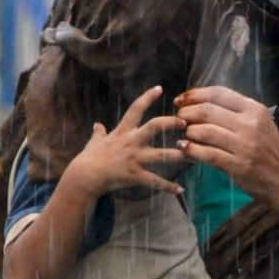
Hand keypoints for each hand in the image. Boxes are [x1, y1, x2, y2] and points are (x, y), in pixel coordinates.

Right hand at [62, 85, 186, 199]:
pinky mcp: (134, 175)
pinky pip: (155, 181)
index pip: (136, 109)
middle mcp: (131, 142)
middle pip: (155, 126)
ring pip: (161, 155)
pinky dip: (168, 186)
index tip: (160, 88)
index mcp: (122, 131)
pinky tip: (180, 189)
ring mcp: (134, 159)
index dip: (147, 97)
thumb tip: (97, 125)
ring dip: (179, 155)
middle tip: (186, 123)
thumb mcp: (94, 142)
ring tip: (195, 156)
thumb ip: (99, 133)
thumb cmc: (88, 159)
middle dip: (171, 123)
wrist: (84, 177)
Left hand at [175, 86, 278, 204]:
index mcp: (255, 109)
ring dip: (188, 131)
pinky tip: (185, 148)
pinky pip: (207, 154)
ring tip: (184, 134)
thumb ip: (235, 112)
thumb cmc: (269, 150)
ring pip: (205, 131)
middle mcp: (250, 124)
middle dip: (187, 112)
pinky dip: (191, 150)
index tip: (181, 99)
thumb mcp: (259, 123)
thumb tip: (200, 103)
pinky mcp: (238, 166)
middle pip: (208, 110)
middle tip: (179, 118)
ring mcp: (245, 145)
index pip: (218, 93)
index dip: (195, 94)